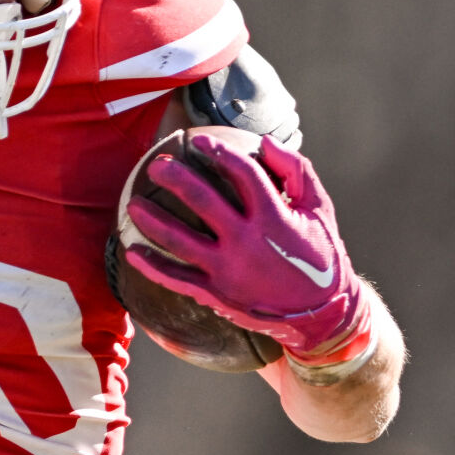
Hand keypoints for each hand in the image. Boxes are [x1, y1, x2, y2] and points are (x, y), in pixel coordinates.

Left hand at [124, 133, 366, 358]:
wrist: (322, 313)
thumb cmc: (320, 253)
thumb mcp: (319, 209)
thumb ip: (296, 171)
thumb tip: (265, 141)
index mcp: (274, 218)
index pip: (243, 174)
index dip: (219, 153)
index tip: (197, 141)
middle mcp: (247, 242)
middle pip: (203, 202)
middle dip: (175, 179)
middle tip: (156, 165)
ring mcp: (228, 270)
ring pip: (179, 241)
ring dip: (152, 221)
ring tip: (132, 204)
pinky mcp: (216, 294)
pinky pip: (175, 278)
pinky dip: (151, 266)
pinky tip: (132, 252)